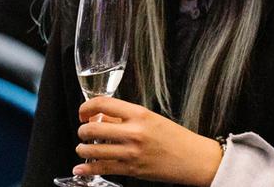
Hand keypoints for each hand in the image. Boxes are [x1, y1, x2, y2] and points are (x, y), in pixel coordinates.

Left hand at [72, 96, 221, 185]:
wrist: (193, 158)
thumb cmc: (174, 137)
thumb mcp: (150, 118)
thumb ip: (124, 117)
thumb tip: (100, 117)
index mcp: (139, 114)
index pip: (102, 104)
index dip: (86, 107)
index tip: (83, 113)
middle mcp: (134, 133)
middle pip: (93, 128)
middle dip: (82, 131)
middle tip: (83, 132)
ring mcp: (132, 152)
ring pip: (93, 150)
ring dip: (82, 149)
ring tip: (83, 148)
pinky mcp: (132, 170)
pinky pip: (103, 168)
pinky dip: (87, 169)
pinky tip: (80, 169)